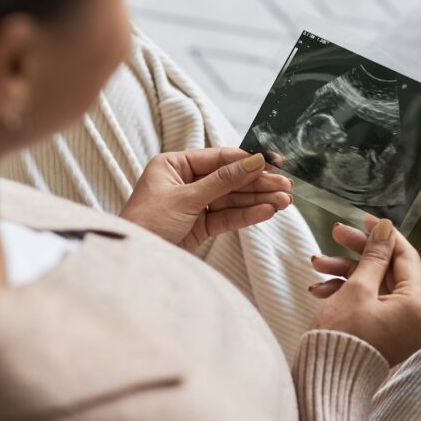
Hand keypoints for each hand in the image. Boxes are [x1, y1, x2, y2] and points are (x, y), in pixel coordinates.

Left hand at [120, 148, 292, 251]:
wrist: (134, 261)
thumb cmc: (146, 223)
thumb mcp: (186, 198)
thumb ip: (222, 181)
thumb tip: (252, 161)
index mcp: (174, 165)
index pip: (218, 159)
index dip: (246, 161)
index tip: (272, 164)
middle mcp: (184, 182)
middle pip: (229, 180)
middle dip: (258, 184)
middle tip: (286, 187)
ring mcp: (193, 204)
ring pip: (231, 200)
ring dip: (258, 201)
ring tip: (284, 202)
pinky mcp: (199, 226)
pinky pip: (227, 217)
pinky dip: (247, 215)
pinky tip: (267, 212)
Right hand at [307, 216, 420, 365]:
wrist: (327, 383)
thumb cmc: (343, 335)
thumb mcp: (358, 287)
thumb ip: (374, 256)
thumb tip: (386, 229)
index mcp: (418, 307)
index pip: (406, 257)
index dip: (384, 235)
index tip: (364, 219)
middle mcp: (417, 320)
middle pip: (389, 272)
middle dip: (358, 254)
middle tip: (335, 234)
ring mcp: (402, 330)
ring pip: (376, 288)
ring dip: (347, 273)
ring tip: (317, 265)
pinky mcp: (386, 337)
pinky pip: (372, 306)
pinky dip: (349, 294)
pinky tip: (321, 289)